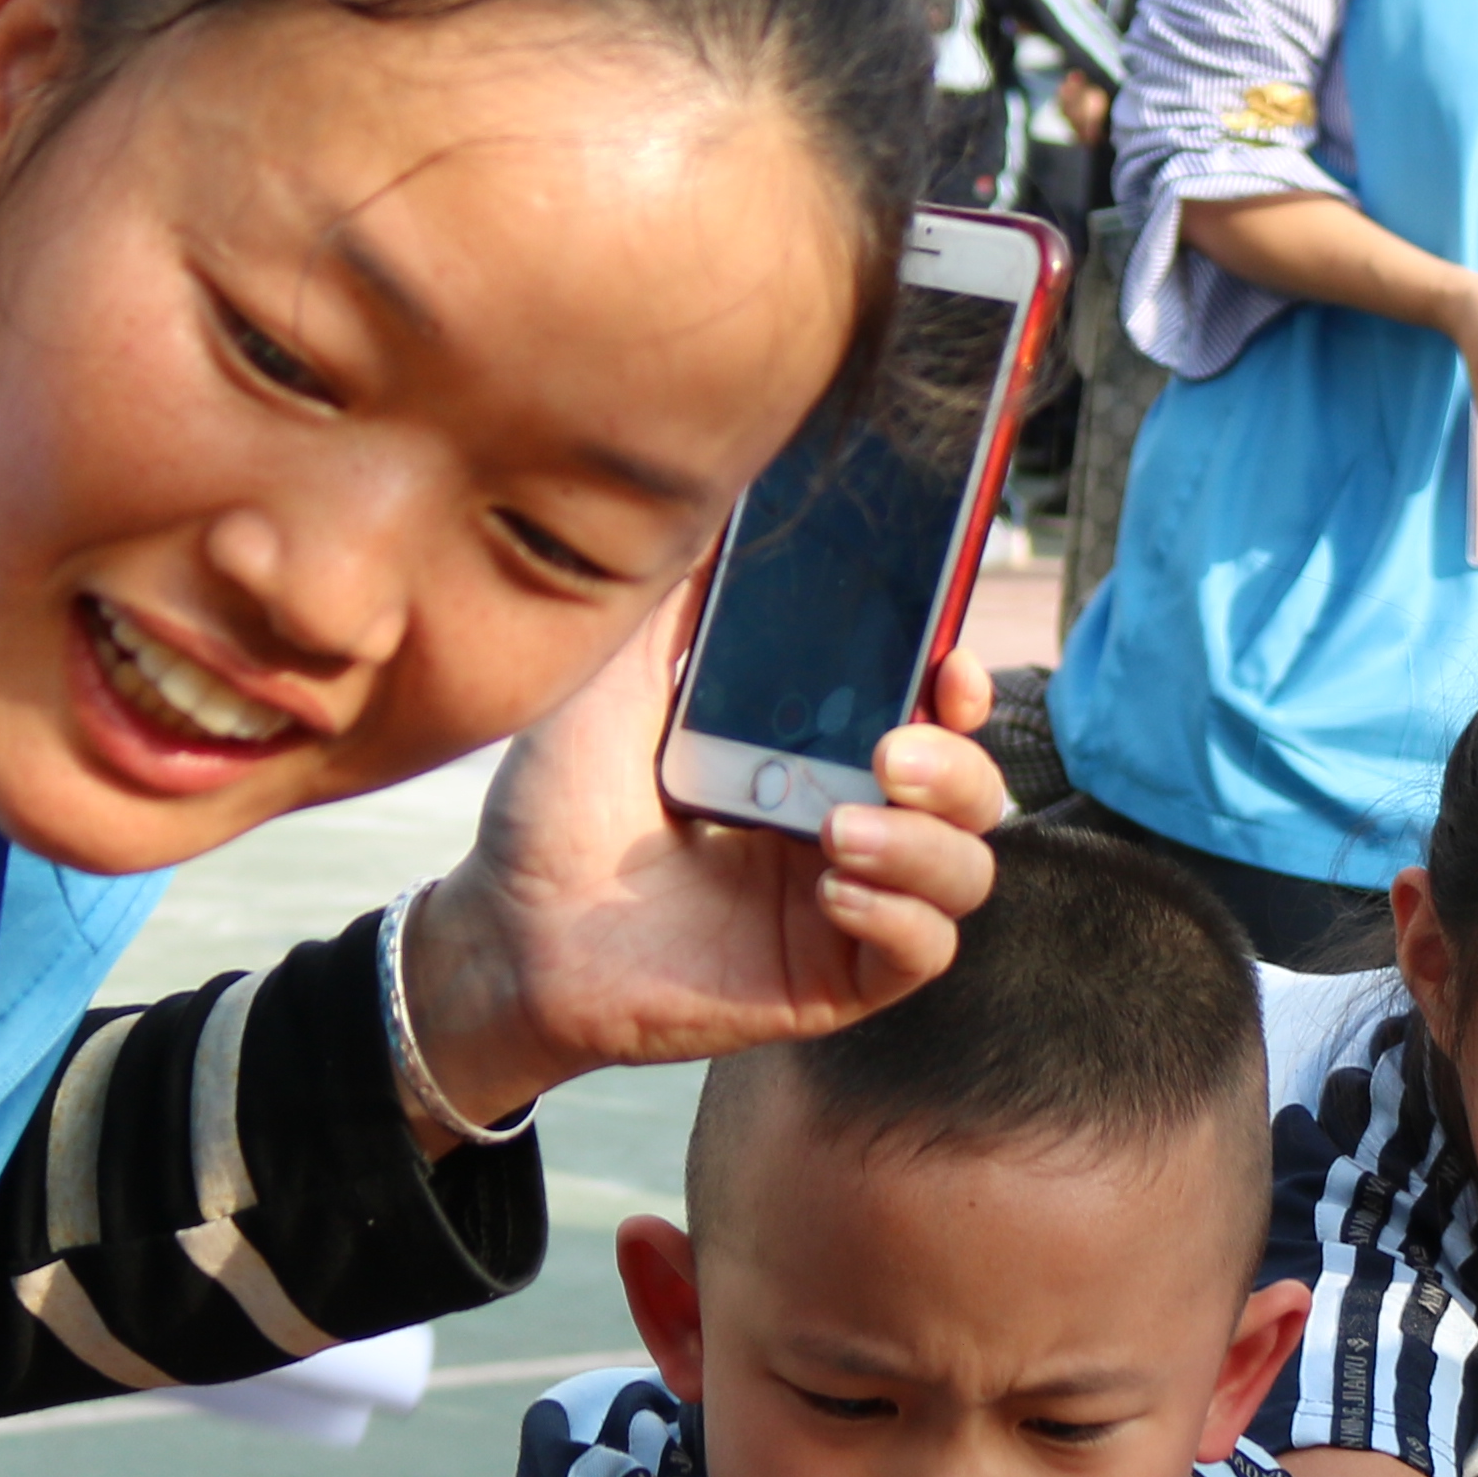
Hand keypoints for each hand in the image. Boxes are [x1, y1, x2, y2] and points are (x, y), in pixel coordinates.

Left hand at [387, 587, 1009, 1125]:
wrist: (505, 928)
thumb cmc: (554, 809)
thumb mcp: (616, 681)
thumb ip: (679, 601)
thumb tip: (721, 495)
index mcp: (815, 751)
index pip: (932, 715)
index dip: (959, 688)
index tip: (948, 665)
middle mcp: (846, 821)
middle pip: (972, 791)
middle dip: (957, 765)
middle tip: (890, 750)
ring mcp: (845, 902)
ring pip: (965, 873)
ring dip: (928, 844)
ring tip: (841, 827)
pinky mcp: (830, 981)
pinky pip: (922, 955)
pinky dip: (900, 917)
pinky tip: (835, 890)